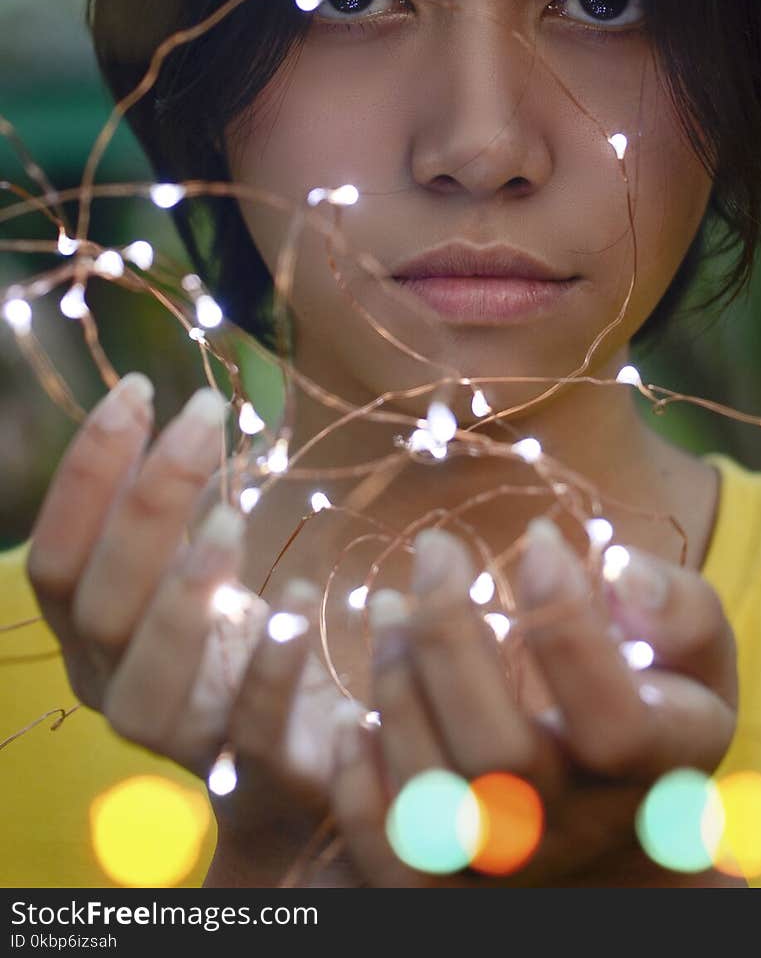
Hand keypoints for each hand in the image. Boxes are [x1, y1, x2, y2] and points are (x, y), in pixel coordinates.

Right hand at [26, 375, 339, 873]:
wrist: (301, 759)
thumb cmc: (240, 645)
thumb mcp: (195, 568)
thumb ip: (171, 509)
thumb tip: (165, 405)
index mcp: (93, 636)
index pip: (56, 557)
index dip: (87, 472)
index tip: (139, 388)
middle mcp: (115, 690)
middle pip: (98, 606)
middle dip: (144, 505)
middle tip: (202, 419)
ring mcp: (181, 741)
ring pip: (146, 688)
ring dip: (182, 597)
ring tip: (232, 519)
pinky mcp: (259, 773)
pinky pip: (252, 731)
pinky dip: (275, 663)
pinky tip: (303, 592)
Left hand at [323, 520, 740, 886]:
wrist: (615, 821)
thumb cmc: (654, 707)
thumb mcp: (697, 659)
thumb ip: (682, 610)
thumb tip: (621, 570)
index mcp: (653, 770)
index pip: (615, 723)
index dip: (571, 628)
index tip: (538, 538)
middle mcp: (577, 829)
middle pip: (498, 757)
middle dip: (450, 637)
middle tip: (436, 548)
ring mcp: (506, 865)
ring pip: (431, 798)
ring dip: (395, 684)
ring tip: (390, 603)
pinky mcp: (441, 882)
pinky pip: (383, 852)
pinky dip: (353, 783)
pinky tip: (350, 714)